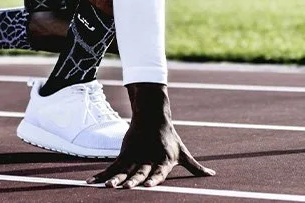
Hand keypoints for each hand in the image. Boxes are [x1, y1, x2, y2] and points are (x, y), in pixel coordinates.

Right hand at [88, 83, 214, 188]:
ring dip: (114, 179)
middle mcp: (149, 159)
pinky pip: (112, 167)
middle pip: (140, 172)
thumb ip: (195, 167)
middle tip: (125, 188)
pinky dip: (102, 175)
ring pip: (124, 170)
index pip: (159, 172)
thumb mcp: (183, 153)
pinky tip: (91, 183)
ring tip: (107, 187)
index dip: (154, 179)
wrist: (153, 116)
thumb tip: (212, 175)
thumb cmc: (170, 138)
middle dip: (133, 181)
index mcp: (164, 161)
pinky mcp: (125, 153)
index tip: (148, 186)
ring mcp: (135, 156)